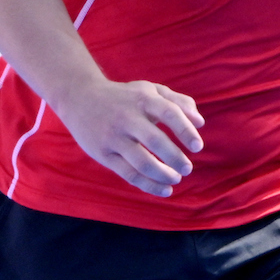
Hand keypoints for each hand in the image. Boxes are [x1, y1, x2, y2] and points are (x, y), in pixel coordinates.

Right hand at [57, 78, 204, 197]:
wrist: (79, 97)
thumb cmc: (124, 97)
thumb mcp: (150, 91)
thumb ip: (178, 102)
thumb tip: (200, 122)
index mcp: (143, 99)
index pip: (169, 113)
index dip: (185, 130)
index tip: (197, 147)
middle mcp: (127, 117)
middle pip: (155, 140)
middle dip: (175, 158)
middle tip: (187, 168)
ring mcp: (113, 137)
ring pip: (142, 162)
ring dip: (163, 175)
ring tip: (176, 178)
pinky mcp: (103, 154)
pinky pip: (129, 174)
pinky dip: (149, 185)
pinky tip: (164, 189)